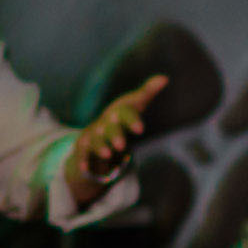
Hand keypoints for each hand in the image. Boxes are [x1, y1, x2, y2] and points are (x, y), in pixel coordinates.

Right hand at [64, 75, 163, 202]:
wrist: (97, 128)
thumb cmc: (121, 116)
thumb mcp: (134, 104)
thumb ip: (147, 92)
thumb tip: (164, 78)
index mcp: (118, 112)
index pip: (125, 113)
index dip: (132, 121)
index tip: (140, 130)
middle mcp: (104, 122)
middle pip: (109, 128)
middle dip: (115, 135)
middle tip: (121, 146)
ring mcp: (93, 134)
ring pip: (95, 140)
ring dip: (100, 147)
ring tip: (107, 155)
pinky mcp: (84, 147)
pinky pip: (83, 154)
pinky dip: (83, 161)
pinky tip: (85, 169)